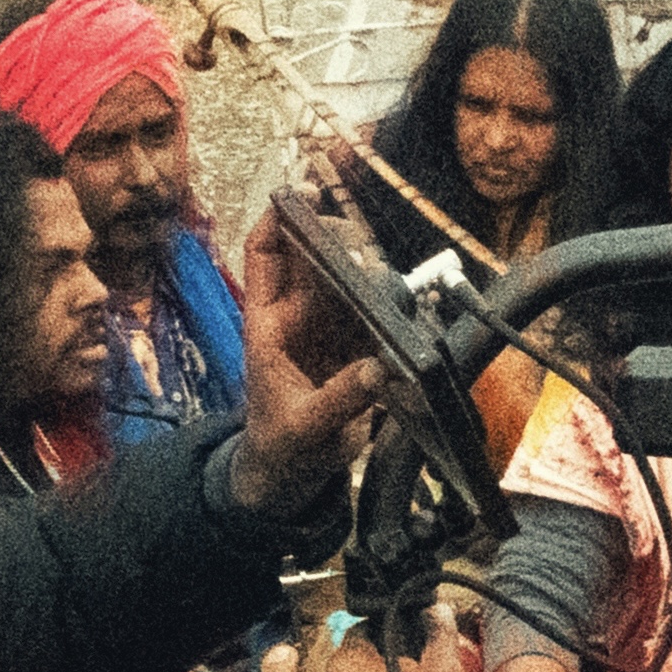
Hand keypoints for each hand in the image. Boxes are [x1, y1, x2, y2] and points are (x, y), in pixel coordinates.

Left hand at [224, 217, 379, 513]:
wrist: (291, 476)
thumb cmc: (281, 447)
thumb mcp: (304, 429)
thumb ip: (340, 401)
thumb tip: (378, 369)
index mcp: (268, 326)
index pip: (265, 255)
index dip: (280, 219)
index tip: (305, 195)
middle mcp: (299, 318)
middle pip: (316, 257)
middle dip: (338, 239)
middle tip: (363, 246)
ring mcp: (331, 330)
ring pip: (351, 281)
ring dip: (371, 273)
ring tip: (387, 280)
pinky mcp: (361, 349)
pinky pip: (379, 315)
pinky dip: (393, 308)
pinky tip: (405, 308)